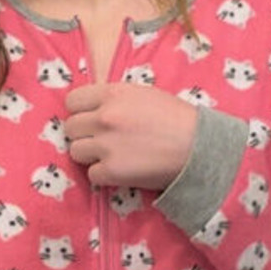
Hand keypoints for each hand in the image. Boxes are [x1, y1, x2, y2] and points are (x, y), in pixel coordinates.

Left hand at [63, 82, 197, 190]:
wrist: (199, 147)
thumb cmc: (177, 119)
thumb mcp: (144, 94)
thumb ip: (115, 99)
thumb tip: (93, 109)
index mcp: (112, 94)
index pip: (72, 101)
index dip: (80, 112)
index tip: (90, 120)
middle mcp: (104, 117)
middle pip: (71, 128)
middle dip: (84, 135)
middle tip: (103, 141)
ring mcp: (106, 145)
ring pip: (76, 152)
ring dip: (91, 156)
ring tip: (112, 156)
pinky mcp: (111, 170)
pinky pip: (92, 174)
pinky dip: (104, 175)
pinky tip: (122, 171)